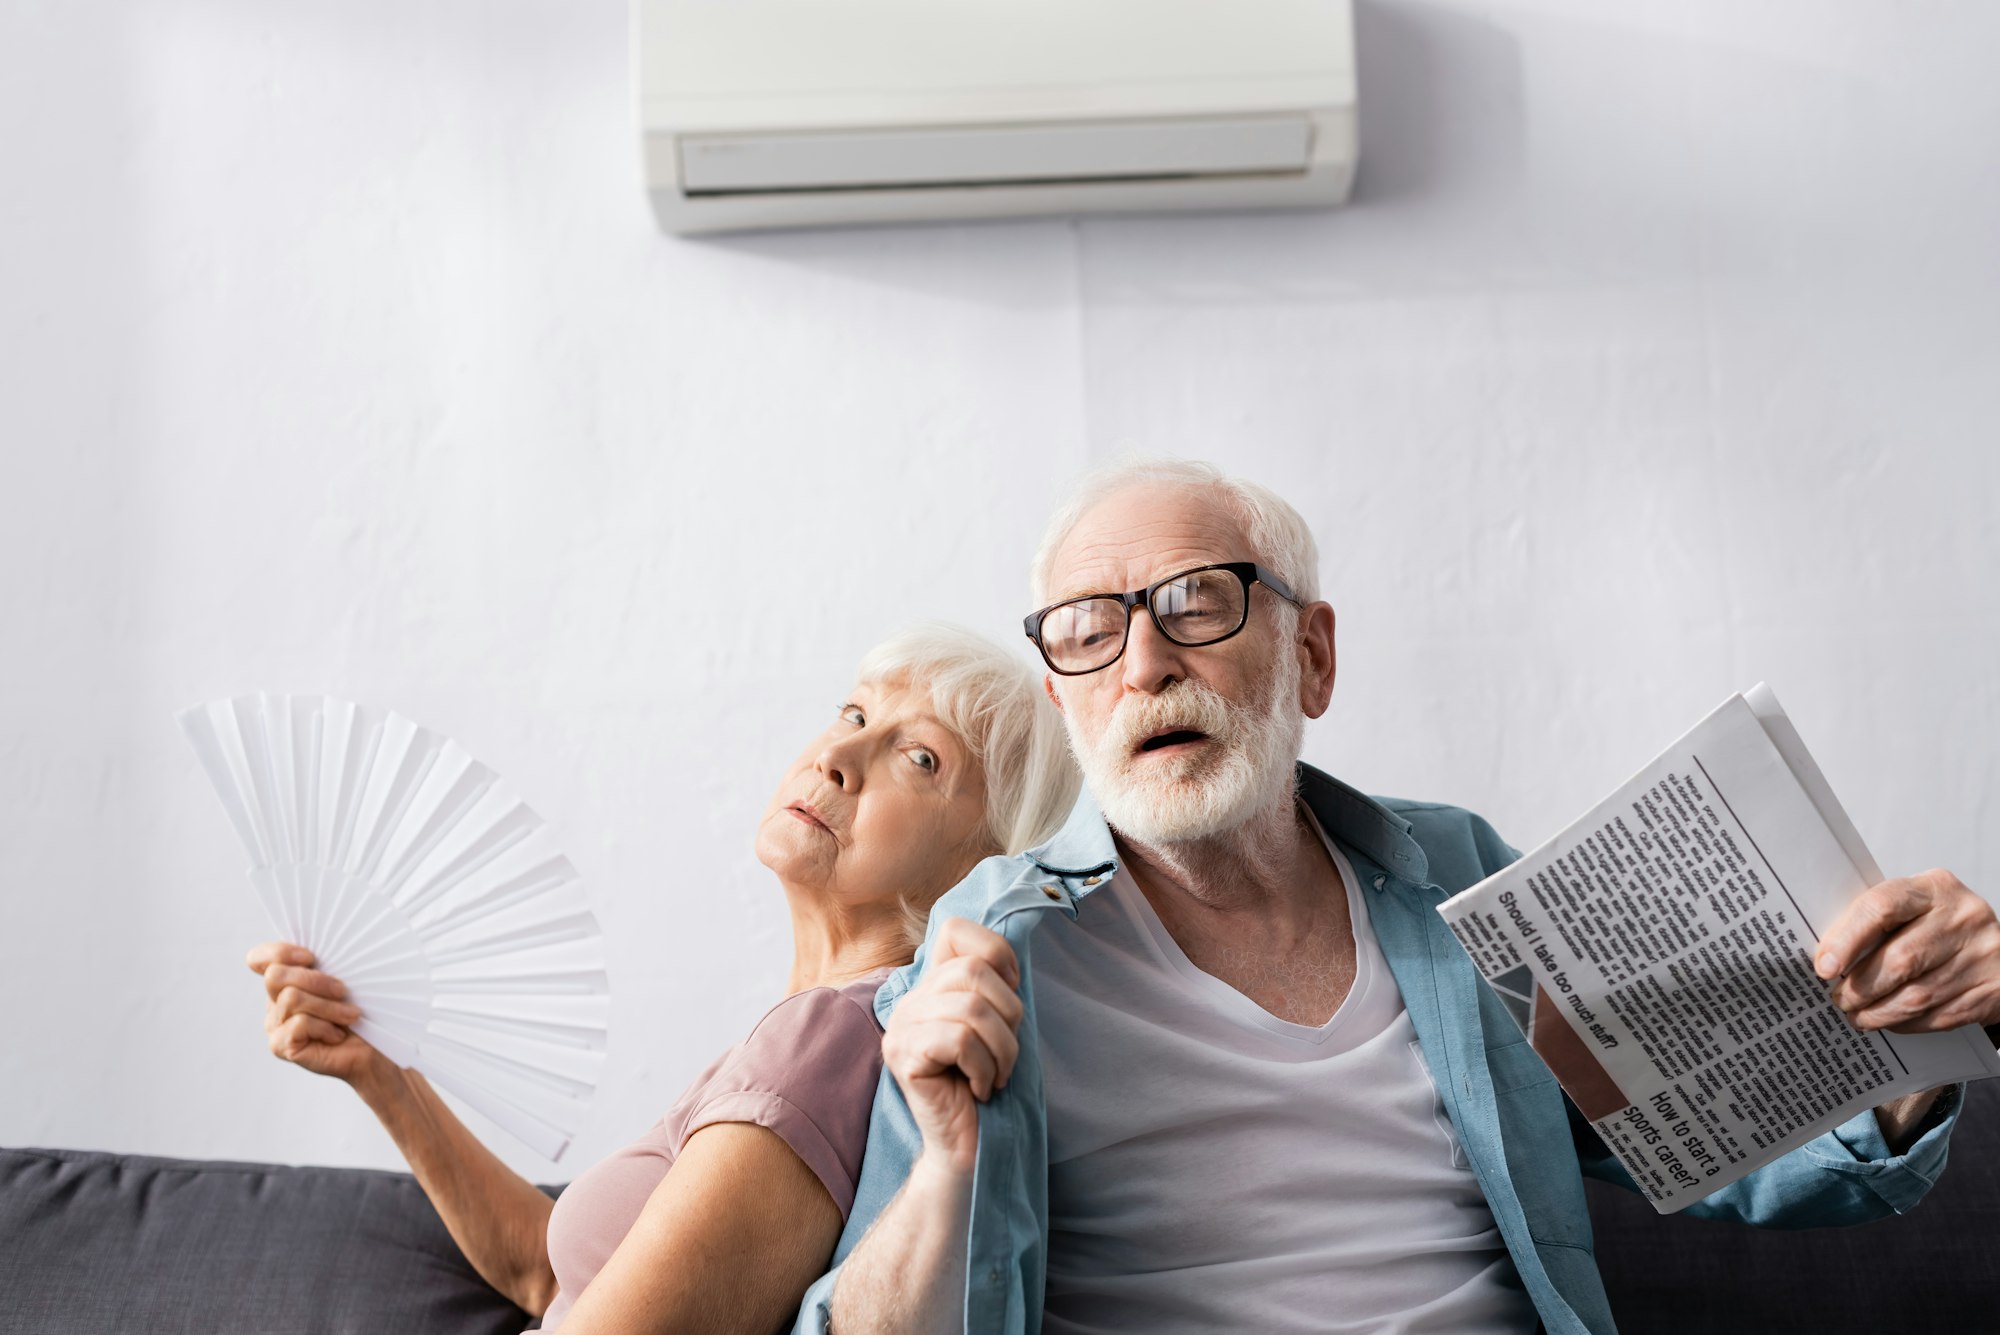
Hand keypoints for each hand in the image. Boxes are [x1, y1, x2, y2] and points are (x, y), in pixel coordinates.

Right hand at [245, 942, 389, 1086]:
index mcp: (286, 980)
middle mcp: (274, 1001)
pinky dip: (325, 1026)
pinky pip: (298, 1023)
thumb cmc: (361, 1009)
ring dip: (329, 1006)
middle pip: (275, 976)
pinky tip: (337, 1035)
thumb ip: (326, 963)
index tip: (311, 957)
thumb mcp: (345, 979)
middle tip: (343, 991)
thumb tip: (325, 945)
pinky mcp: (281, 1045)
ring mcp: (275, 1025)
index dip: (279, 952)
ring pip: (291, 998)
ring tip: (350, 1016)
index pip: (258, 958)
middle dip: (314, 979)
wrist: (372, 1049)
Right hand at [879, 917, 1023, 1176]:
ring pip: (970, 1008)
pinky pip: (959, 1041)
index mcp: (932, 986)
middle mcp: (910, 1001)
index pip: (955, 930)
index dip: (997, 953)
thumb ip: (994, 988)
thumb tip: (1011, 959)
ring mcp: (901, 1028)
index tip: (1011, 996)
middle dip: (1009, 1014)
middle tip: (1006, 1053)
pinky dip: (984, 1068)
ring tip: (997, 1076)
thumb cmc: (986, 1086)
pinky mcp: (903, 1058)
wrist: (967, 1149)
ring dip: (1002, 1049)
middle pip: (972, 971)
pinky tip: (979, 1089)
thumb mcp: (997, 1027)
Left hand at [1814, 870, 1999, 1031]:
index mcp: (1934, 889)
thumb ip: (1877, 922)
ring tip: (1857, 1015)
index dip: (1846, 940)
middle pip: (1900, 959)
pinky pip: (1937, 1015)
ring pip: (1917, 995)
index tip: (1824, 967)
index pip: (1881, 907)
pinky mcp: (1990, 992)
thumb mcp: (1914, 908)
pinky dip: (1905, 1023)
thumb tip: (1827, 958)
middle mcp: (1962, 918)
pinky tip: (1888, 1021)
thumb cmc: (1941, 925)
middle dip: (1860, 987)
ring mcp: (1981, 956)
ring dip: (1878, 1012)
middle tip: (1839, 998)